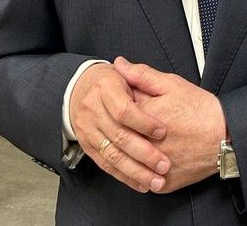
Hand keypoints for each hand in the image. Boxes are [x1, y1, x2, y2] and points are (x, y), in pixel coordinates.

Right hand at [69, 63, 170, 192]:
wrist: (81, 90)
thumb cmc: (111, 82)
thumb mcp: (126, 73)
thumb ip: (136, 73)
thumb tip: (125, 64)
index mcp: (104, 90)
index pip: (124, 110)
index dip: (144, 122)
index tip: (163, 131)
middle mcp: (92, 111)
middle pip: (119, 136)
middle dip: (144, 154)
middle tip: (165, 165)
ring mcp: (88, 131)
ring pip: (113, 155)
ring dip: (136, 171)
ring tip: (156, 180)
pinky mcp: (88, 146)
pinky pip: (106, 165)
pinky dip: (124, 176)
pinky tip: (140, 183)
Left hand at [112, 56, 225, 193]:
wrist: (225, 135)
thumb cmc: (200, 109)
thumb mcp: (171, 84)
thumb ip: (141, 74)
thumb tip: (118, 64)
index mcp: (142, 117)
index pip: (115, 113)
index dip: (117, 107)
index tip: (122, 105)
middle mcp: (144, 145)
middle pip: (118, 140)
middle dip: (118, 132)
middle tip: (129, 127)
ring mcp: (152, 168)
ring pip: (127, 166)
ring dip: (125, 156)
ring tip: (133, 145)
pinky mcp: (163, 184)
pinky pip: (143, 182)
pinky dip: (142, 174)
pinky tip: (145, 163)